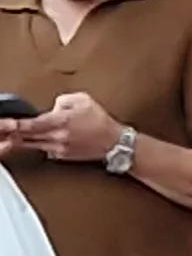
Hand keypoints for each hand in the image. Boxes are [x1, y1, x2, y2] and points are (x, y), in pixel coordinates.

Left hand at [3, 92, 124, 163]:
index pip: (27, 124)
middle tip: (0, 129)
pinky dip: (36, 144)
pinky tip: (34, 140)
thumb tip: (52, 106)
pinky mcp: (62, 156)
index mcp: (59, 122)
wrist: (116, 143)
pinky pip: (43, 149)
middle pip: (24, 137)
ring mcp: (58, 149)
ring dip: (19, 140)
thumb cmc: (101, 122)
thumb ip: (61, 100)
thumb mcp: (83, 100)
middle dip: (9, 133)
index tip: (2, 123)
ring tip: (9, 136)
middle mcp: (56, 137)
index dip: (10, 125)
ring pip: (30, 145)